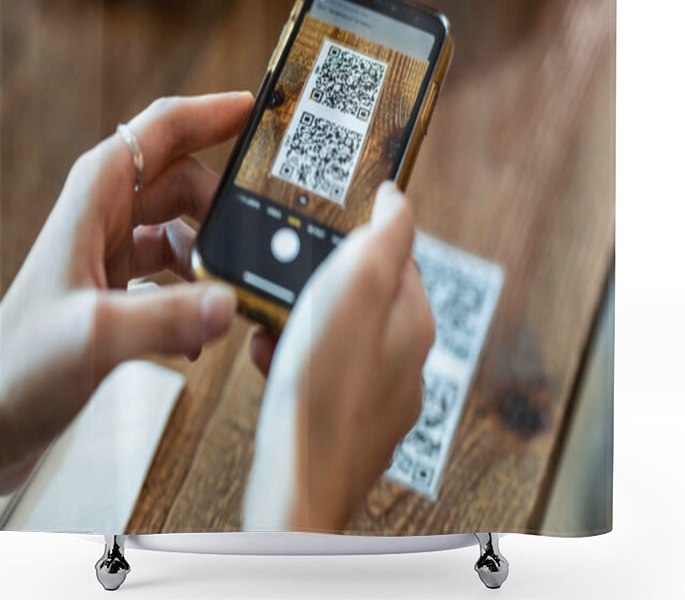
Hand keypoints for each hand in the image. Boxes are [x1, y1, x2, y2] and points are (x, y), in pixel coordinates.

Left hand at [0, 93, 251, 502]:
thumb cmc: (20, 367)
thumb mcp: (94, 336)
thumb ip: (165, 318)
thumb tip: (230, 302)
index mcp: (100, 194)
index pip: (166, 128)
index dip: (215, 111)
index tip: (261, 110)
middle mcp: (108, 212)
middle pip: (188, 178)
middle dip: (228, 203)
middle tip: (265, 234)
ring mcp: (115, 248)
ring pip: (187, 224)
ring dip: (215, 253)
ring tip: (232, 292)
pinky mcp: (121, 283)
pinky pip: (178, 268)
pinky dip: (198, 290)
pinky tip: (200, 332)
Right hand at [243, 182, 434, 531]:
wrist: (296, 487)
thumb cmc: (323, 388)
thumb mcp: (356, 286)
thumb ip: (385, 236)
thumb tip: (397, 197)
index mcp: (414, 321)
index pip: (396, 256)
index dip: (354, 243)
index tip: (321, 241)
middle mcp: (405, 359)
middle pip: (361, 298)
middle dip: (318, 288)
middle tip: (287, 291)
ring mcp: (379, 395)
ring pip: (337, 337)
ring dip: (300, 325)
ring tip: (272, 332)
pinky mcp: (348, 422)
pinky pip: (321, 375)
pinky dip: (294, 363)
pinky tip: (271, 367)